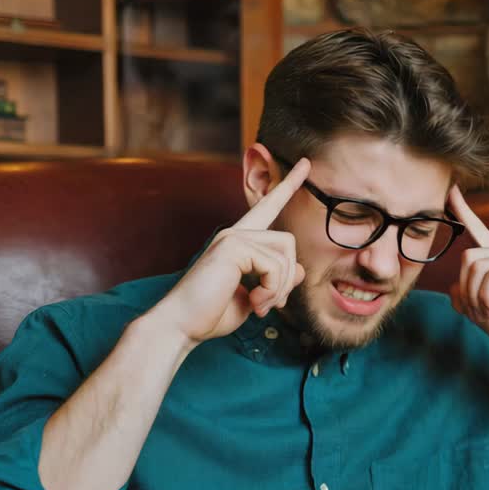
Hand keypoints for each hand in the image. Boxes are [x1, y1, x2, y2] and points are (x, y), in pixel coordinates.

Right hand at [154, 158, 309, 346]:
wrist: (182, 325)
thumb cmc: (211, 314)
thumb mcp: (254, 297)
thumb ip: (275, 281)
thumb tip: (300, 269)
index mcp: (238, 242)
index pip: (267, 207)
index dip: (287, 186)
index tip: (306, 164)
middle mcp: (235, 233)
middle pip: (288, 241)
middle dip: (288, 278)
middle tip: (271, 305)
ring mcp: (233, 237)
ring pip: (285, 253)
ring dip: (280, 288)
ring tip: (261, 306)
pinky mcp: (233, 246)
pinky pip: (274, 266)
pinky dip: (272, 290)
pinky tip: (255, 303)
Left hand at [447, 185, 488, 357]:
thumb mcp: (478, 312)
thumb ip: (464, 296)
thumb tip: (454, 285)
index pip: (478, 231)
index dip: (464, 211)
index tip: (451, 190)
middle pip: (468, 257)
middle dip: (465, 290)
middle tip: (477, 313)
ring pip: (478, 266)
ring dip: (475, 297)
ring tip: (488, 313)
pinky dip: (486, 297)